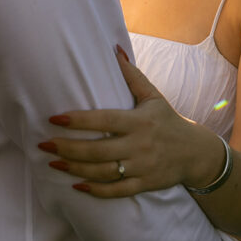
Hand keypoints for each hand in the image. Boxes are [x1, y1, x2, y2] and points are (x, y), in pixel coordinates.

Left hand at [38, 47, 225, 196]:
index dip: (78, 120)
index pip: (104, 121)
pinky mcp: (144, 185)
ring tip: (53, 163)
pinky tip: (77, 185)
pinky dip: (96, 190)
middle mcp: (139, 145)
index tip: (55, 119)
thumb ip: (131, 75)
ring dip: (75, 169)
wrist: (196, 153)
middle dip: (67, 148)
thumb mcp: (153, 96)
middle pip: (98, 150)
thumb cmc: (168, 120)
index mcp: (139, 121)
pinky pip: (117, 191)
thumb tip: (113, 49)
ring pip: (103, 172)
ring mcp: (142, 167)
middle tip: (44, 144)